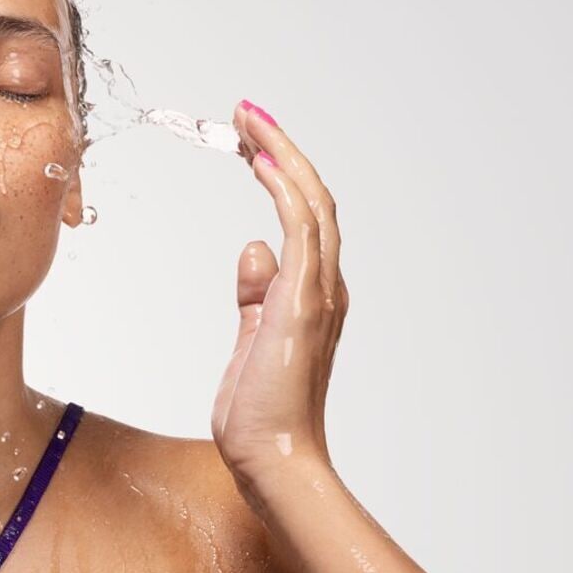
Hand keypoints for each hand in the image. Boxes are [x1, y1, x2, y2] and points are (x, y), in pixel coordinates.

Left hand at [210, 101, 347, 486]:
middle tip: (248, 113)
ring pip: (312, 203)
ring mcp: (319, 293)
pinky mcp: (302, 304)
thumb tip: (252, 249)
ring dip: (281, 156)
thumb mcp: (249, 342)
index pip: (302, 217)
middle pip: (312, 198)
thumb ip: (254, 298)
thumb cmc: (260, 414)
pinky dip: (284, 191)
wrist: (272, 459)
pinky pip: (302, 231)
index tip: (251, 142)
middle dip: (281, 150)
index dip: (281, 173)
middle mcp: (325, 287)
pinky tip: (259, 162)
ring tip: (250, 121)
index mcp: (312, 295)